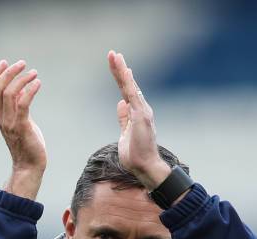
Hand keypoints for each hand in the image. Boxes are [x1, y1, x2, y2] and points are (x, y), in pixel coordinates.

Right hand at [0, 59, 46, 198]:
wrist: (29, 167)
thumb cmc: (28, 146)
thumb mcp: (23, 123)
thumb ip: (20, 108)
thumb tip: (22, 90)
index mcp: (0, 117)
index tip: (4, 62)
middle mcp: (2, 119)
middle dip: (8, 72)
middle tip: (22, 63)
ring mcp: (10, 123)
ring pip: (9, 94)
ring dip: (21, 79)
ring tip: (33, 72)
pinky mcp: (22, 127)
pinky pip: (23, 104)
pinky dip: (30, 91)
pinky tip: (38, 84)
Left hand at [108, 50, 170, 190]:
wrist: (145, 166)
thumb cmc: (136, 154)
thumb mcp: (125, 133)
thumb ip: (124, 118)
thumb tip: (120, 103)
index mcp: (136, 113)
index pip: (126, 92)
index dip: (120, 78)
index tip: (115, 64)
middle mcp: (141, 110)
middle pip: (128, 86)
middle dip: (120, 69)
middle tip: (112, 54)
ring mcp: (142, 112)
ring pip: (130, 87)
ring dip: (122, 71)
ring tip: (115, 56)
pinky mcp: (141, 116)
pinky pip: (133, 96)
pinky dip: (128, 83)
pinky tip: (125, 71)